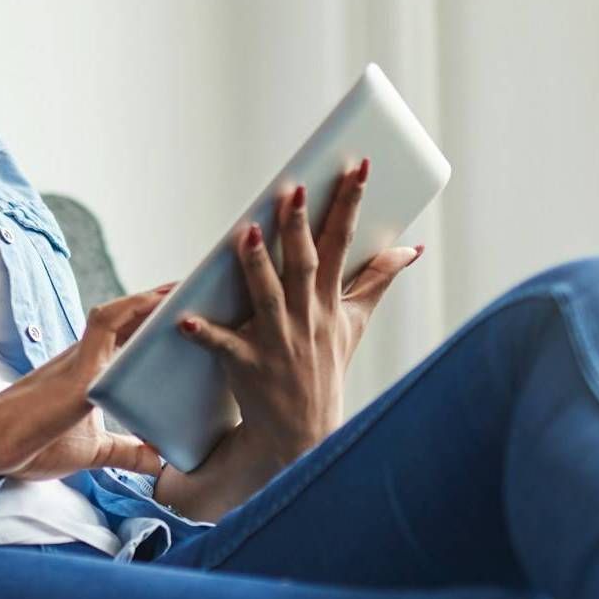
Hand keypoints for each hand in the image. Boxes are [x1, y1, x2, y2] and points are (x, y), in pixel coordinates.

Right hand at [0, 282, 177, 481]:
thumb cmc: (32, 445)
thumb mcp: (93, 452)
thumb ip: (126, 452)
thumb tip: (158, 461)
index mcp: (88, 373)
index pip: (127, 340)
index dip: (153, 324)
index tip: (185, 314)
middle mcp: (84, 357)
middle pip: (129, 319)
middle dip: (162, 304)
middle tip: (199, 290)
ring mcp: (80, 357)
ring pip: (121, 313)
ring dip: (153, 298)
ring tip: (187, 287)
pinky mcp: (77, 366)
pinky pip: (108, 324)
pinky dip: (134, 309)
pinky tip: (159, 300)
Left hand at [173, 159, 422, 469]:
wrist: (303, 432)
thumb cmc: (325, 368)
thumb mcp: (355, 324)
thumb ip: (378, 281)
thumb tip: (413, 249)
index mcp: (330, 301)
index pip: (343, 243)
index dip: (350, 203)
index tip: (357, 167)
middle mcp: (306, 317)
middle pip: (304, 264)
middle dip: (299, 226)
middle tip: (293, 188)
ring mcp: (277, 341)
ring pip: (266, 296)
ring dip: (256, 264)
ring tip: (247, 231)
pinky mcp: (247, 365)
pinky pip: (223, 346)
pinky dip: (204, 333)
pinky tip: (185, 319)